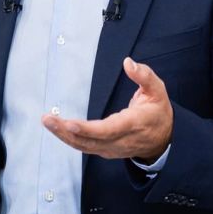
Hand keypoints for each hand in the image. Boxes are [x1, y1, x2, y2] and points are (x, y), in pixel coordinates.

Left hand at [43, 57, 171, 161]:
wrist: (165, 140)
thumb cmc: (158, 112)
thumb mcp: (158, 90)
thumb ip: (144, 76)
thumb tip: (128, 63)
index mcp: (133, 124)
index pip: (109, 130)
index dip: (89, 129)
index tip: (70, 124)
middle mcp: (120, 140)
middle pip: (90, 140)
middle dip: (66, 131)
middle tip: (47, 119)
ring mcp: (112, 149)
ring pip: (84, 146)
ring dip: (63, 135)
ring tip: (47, 121)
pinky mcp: (106, 150)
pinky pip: (85, 147)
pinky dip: (70, 139)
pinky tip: (57, 129)